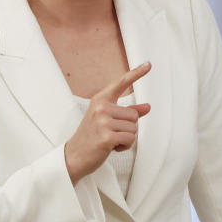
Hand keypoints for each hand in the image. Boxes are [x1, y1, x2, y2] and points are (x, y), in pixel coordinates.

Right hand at [64, 62, 151, 183]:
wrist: (74, 156)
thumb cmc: (92, 137)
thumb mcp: (108, 120)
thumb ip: (128, 112)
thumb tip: (147, 107)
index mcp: (100, 100)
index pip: (121, 83)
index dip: (136, 73)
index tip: (148, 64)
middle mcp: (101, 108)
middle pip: (134, 115)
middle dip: (128, 128)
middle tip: (111, 134)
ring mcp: (103, 122)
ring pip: (134, 128)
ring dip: (126, 138)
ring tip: (110, 140)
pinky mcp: (106, 137)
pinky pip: (130, 139)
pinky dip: (125, 146)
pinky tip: (112, 147)